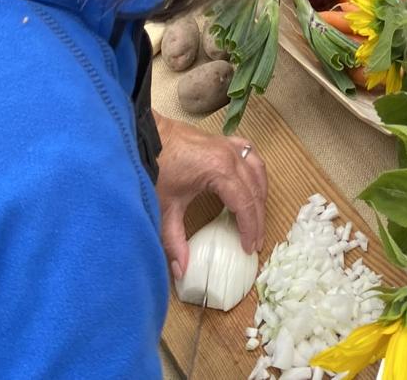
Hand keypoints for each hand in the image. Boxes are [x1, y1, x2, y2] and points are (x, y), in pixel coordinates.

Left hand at [154, 114, 268, 278]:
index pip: (244, 204)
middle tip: (256, 241)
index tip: (250, 248)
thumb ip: (174, 242)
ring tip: (257, 217)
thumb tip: (181, 271)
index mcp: (220, 171)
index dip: (249, 228)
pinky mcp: (224, 141)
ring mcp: (229, 145)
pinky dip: (255, 172)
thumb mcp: (165, 208)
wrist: (146, 135)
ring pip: (257, 171)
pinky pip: (250, 155)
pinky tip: (252, 184)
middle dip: (258, 218)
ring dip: (260, 195)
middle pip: (255, 190)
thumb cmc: (155, 167)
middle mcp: (231, 156)